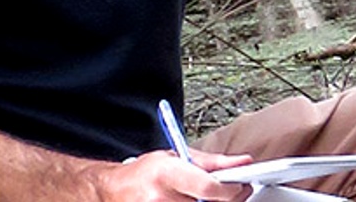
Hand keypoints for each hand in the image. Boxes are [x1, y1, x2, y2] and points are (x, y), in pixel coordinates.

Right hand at [93, 149, 254, 200]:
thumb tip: (243, 162)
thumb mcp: (177, 157)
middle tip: (234, 192)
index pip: (207, 187)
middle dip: (226, 201)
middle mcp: (160, 199)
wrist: (112, 191)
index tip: (243, 186)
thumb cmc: (146, 172)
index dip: (230, 190)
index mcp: (167, 174)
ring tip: (213, 197)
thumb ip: (211, 162)